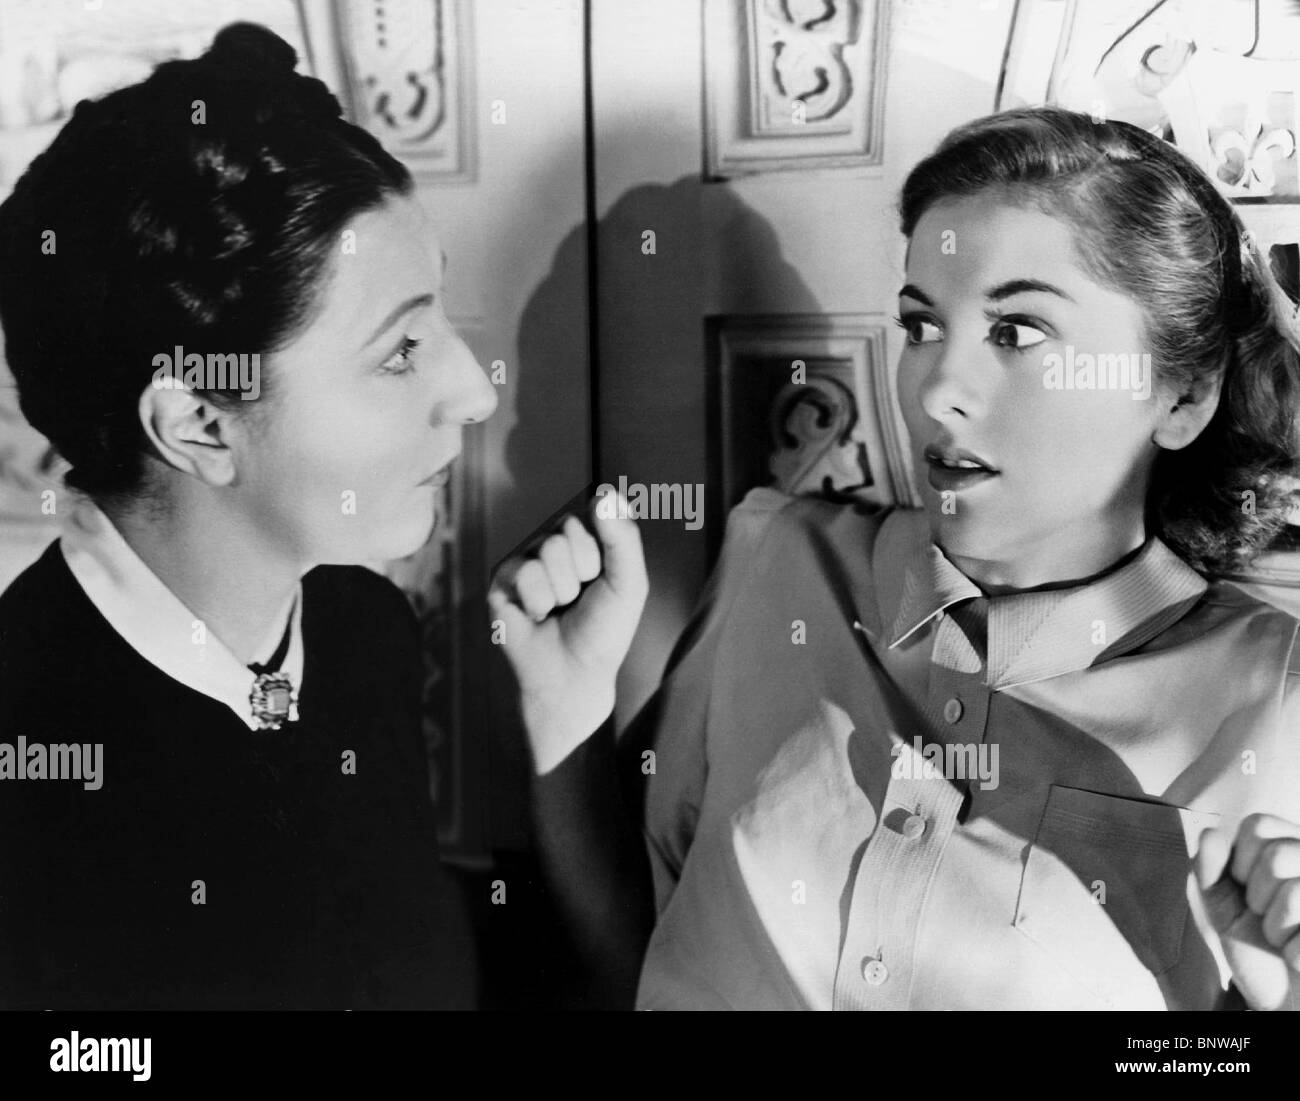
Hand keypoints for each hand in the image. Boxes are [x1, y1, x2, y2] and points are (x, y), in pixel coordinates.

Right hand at [488, 491, 647, 774]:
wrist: (573, 675)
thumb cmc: (604, 631)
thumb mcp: (628, 582)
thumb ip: (624, 537)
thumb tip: (606, 493)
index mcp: (584, 539)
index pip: (594, 515)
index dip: (605, 553)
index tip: (603, 581)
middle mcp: (552, 544)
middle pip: (568, 529)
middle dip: (584, 571)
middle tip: (580, 599)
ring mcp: (525, 560)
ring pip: (548, 549)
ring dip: (563, 590)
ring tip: (559, 609)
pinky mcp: (501, 580)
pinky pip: (524, 572)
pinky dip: (539, 602)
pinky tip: (537, 617)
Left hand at [1194, 814, 1299, 1009]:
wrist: (1282, 994)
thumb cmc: (1253, 942)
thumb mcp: (1221, 903)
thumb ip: (1210, 867)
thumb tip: (1210, 833)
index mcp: (1290, 847)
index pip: (1259, 824)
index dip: (1240, 860)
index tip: (1244, 886)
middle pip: (1277, 855)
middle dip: (1257, 895)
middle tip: (1265, 916)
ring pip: (1294, 892)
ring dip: (1276, 926)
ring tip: (1281, 936)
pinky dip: (1294, 951)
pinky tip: (1297, 955)